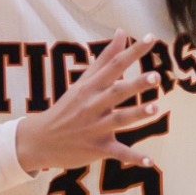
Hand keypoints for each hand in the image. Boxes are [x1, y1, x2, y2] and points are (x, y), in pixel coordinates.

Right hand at [13, 31, 162, 172]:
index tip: (151, 38)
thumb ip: (105, 58)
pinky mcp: (97, 148)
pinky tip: (150, 162)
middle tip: (155, 77)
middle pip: (117, 92)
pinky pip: (118, 153)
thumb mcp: (83, 82)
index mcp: (91, 87)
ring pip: (119, 120)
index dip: (133, 52)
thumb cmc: (66, 108)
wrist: (40, 140)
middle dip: (136, 85)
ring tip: (155, 108)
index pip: (114, 65)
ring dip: (137, 115)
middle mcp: (93, 105)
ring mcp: (95, 128)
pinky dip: (133, 158)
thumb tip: (121, 32)